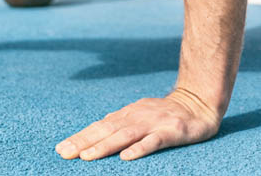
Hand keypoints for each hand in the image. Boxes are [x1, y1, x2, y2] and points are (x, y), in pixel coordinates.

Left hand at [56, 88, 220, 161]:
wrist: (199, 103)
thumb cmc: (166, 112)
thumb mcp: (140, 113)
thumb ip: (121, 121)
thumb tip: (97, 128)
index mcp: (128, 114)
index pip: (99, 126)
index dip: (80, 137)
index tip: (61, 148)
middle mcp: (138, 117)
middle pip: (107, 130)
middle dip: (84, 142)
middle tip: (64, 153)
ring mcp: (154, 123)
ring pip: (125, 135)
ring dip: (104, 146)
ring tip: (87, 156)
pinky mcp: (172, 131)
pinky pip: (154, 141)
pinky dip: (139, 148)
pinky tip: (126, 157)